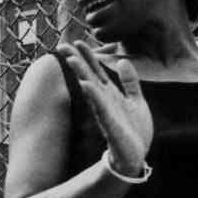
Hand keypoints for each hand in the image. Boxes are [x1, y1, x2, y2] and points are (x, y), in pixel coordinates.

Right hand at [55, 40, 151, 174]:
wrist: (135, 156)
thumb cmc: (134, 131)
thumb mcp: (136, 101)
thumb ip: (130, 82)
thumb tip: (123, 61)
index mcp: (111, 94)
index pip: (97, 71)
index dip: (88, 56)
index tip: (77, 41)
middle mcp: (104, 101)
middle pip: (88, 76)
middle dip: (76, 60)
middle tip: (61, 45)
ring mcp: (106, 112)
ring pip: (91, 89)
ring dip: (80, 74)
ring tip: (70, 59)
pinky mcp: (110, 125)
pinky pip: (100, 108)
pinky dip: (93, 96)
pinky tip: (86, 85)